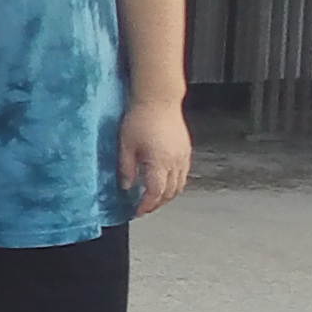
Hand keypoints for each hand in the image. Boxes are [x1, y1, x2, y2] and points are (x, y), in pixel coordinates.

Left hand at [119, 99, 193, 216]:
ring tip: (154, 198)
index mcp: (159, 162)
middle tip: (144, 207)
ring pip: (179, 185)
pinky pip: (183, 174)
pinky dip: (175, 183)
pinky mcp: (186, 150)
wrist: (159, 99)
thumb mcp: (126, 145)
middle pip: (169, 192)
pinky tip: (164, 182)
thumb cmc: (140, 119)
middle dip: (157, 203)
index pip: (155, 193)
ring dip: (167, 195)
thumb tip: (126, 187)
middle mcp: (175, 162)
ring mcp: (183, 156)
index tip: (138, 211)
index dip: (147, 205)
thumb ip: (126, 168)